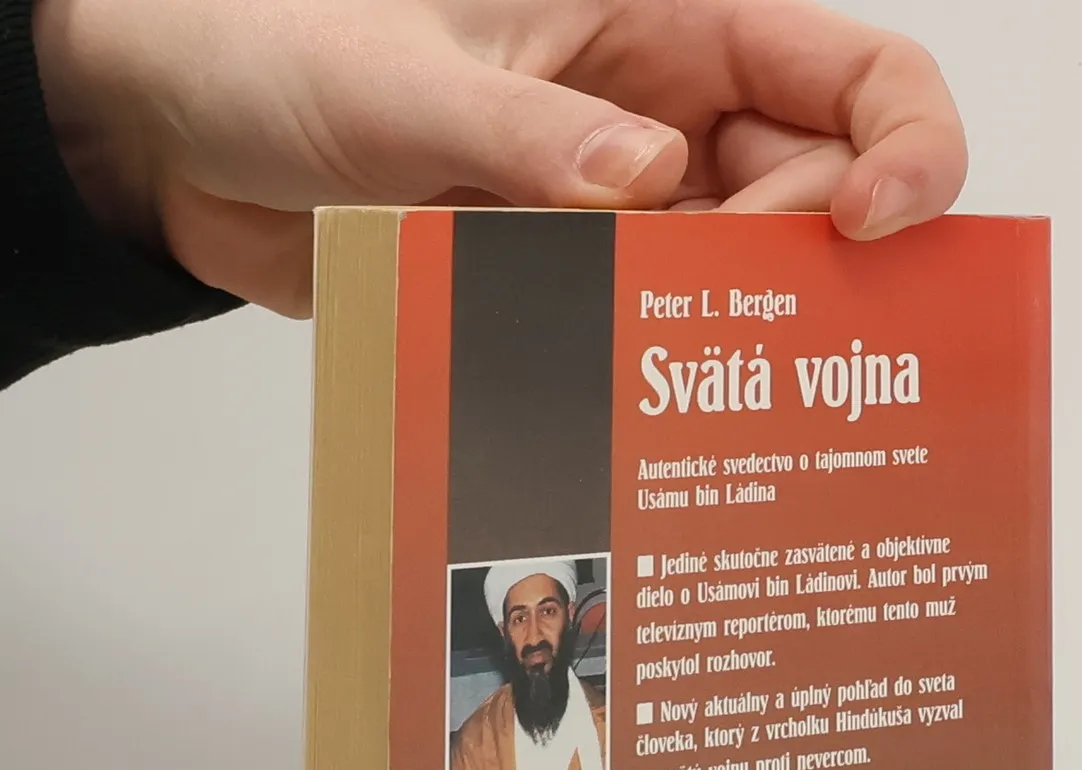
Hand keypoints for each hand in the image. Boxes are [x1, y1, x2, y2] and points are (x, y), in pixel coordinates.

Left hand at [32, 0, 966, 314]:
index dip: (900, 143)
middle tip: (732, 328)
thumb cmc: (277, 53)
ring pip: (736, 284)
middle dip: (797, 267)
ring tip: (685, 386)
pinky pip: (644, 337)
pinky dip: (653, 377)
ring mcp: (616, 212)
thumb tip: (651, 185)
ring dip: (725, 336)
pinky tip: (639, 417)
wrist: (180, 143)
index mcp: (660, 21)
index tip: (873, 231)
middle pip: (813, 196)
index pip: (847, 70)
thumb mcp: (405, 82)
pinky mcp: (563, 287)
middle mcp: (663, 115)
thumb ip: (530, 135)